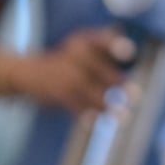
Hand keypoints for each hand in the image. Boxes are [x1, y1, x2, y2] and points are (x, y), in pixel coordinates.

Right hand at [12, 26, 133, 113]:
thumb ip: (104, 46)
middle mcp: (74, 55)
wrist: (28, 72)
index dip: (115, 45)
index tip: (130, 52)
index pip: (101, 40)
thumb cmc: (65, 59)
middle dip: (118, 82)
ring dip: (108, 106)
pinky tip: (97, 123)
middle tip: (136, 95)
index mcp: (83, 41)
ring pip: (91, 91)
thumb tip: (131, 48)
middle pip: (99, 69)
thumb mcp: (79, 45)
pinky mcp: (59, 94)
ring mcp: (65, 75)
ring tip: (124, 116)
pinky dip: (88, 116)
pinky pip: (76, 107)